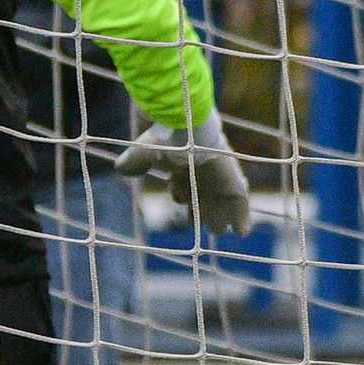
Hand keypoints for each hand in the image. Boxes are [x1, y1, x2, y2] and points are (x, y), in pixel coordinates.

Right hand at [114, 113, 252, 237]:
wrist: (192, 134)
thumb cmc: (168, 142)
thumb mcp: (144, 152)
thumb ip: (133, 162)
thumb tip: (120, 168)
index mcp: (185, 175)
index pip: (185, 192)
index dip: (180, 196)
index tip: (176, 191)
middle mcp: (203, 183)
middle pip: (204, 208)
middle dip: (201, 215)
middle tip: (196, 214)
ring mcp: (220, 189)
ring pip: (222, 217)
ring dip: (219, 223)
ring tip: (218, 225)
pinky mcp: (235, 191)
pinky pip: (242, 216)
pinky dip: (241, 224)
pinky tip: (240, 230)